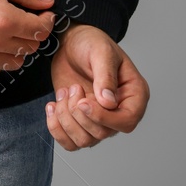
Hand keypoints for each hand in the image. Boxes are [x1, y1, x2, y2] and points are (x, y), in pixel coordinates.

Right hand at [0, 0, 55, 77]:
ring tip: (10, 34)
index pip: (39, 30)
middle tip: (27, 21)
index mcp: (3, 19)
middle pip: (30, 48)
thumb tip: (46, 2)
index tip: (44, 14)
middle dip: (33, 34)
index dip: (47, 21)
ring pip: (14, 63)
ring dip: (18, 50)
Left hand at [46, 24, 149, 150]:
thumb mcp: (100, 52)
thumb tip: (108, 103)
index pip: (127, 121)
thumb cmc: (90, 43)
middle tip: (72, 87)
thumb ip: (105, 76)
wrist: (69, 43)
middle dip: (79, 113)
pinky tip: (52, 105)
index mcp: (134, 95)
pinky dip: (56, 128)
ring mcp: (99, 119)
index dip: (104, 118)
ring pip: (84, 141)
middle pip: (102, 134)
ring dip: (66, 119)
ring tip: (63, 93)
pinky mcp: (80, 122)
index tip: (83, 103)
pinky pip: (70, 142)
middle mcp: (119, 112)